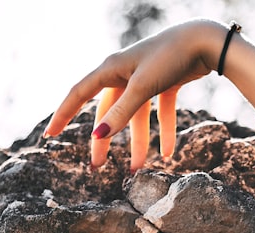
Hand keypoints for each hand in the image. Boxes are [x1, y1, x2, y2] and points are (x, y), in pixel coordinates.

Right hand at [43, 19, 225, 170]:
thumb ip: (122, 112)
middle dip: (104, 139)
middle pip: (108, 111)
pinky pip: (160, 112)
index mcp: (110, 69)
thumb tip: (98, 135)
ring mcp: (145, 78)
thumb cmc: (170, 57)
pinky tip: (168, 153)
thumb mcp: (142, 87)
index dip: (63, 115)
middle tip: (98, 166)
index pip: (79, 94)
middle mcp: (124, 72)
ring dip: (137, 142)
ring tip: (136, 168)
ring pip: (136, 116)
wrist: (206, 41)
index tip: (49, 135)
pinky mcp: (166, 82)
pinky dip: (165, 131)